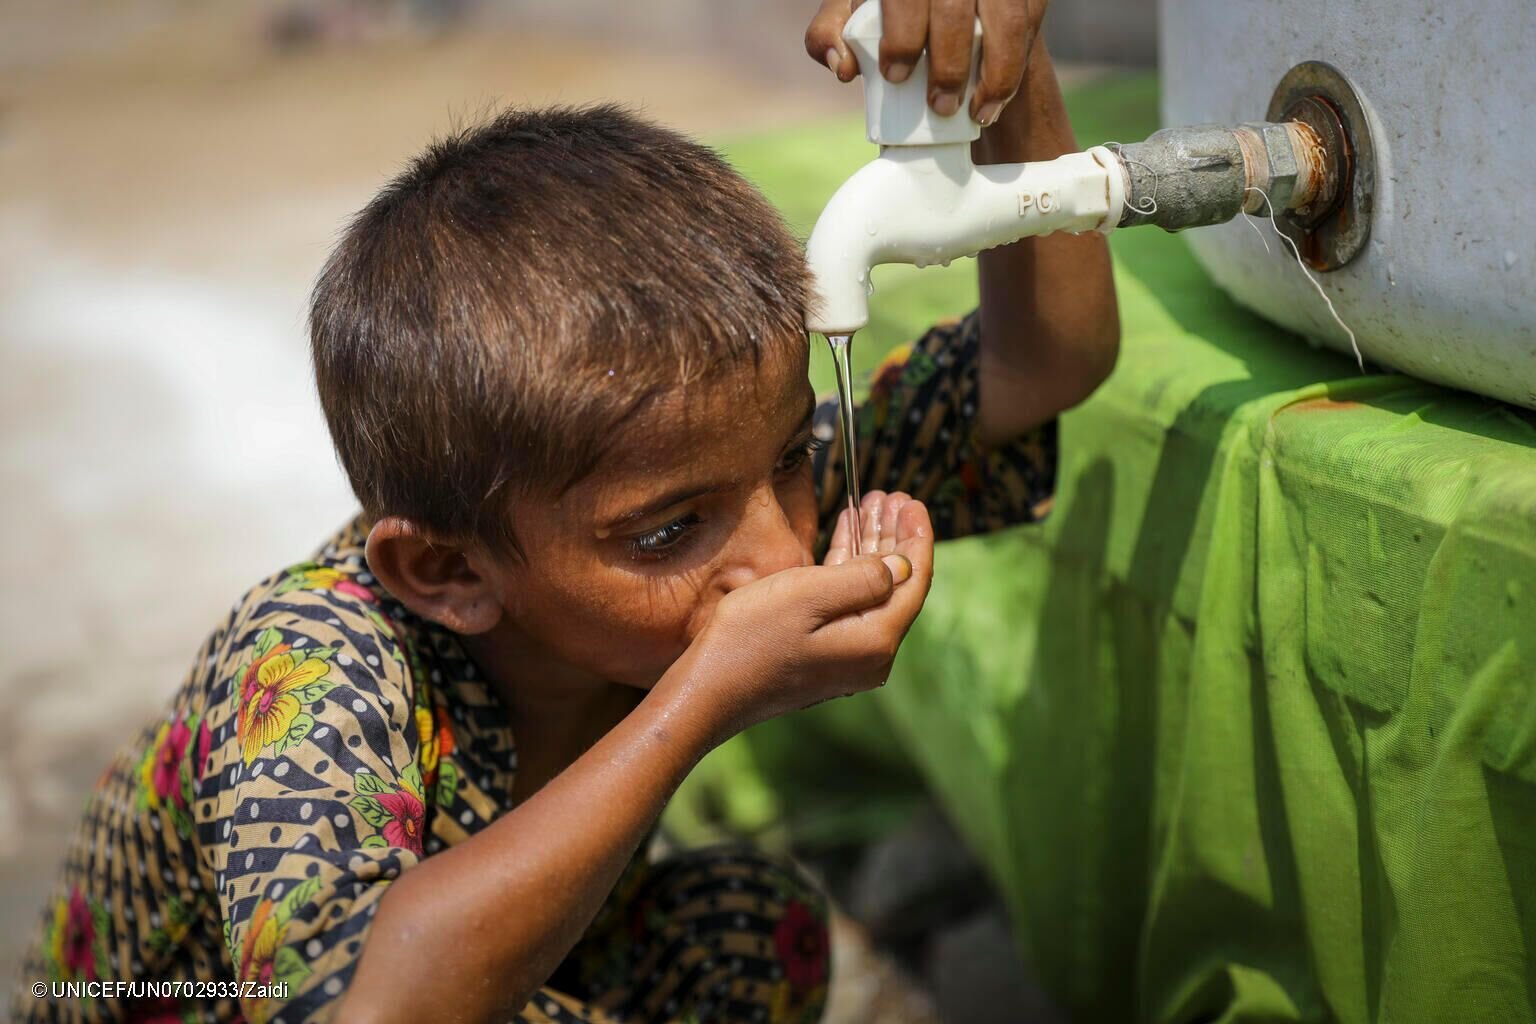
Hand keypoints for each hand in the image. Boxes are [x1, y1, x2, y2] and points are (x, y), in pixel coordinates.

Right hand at [673, 491, 932, 741]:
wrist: (708, 690)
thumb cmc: (751, 639)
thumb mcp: (807, 595)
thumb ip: (863, 578)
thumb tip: (901, 567)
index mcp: (875, 640)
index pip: (914, 581)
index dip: (917, 537)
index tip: (915, 502)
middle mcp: (870, 654)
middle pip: (896, 585)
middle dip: (895, 537)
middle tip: (896, 497)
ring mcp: (846, 656)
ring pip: (871, 591)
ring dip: (872, 547)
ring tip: (872, 506)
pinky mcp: (823, 653)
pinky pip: (847, 603)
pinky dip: (848, 568)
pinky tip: (846, 539)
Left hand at [805, 0, 1048, 124]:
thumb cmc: (887, 4)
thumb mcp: (852, 8)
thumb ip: (831, 29)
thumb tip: (840, 66)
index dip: (902, 34)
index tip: (895, 75)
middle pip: (955, 7)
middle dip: (949, 62)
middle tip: (939, 106)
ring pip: (1006, 17)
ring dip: (997, 71)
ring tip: (980, 114)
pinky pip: (1028, 23)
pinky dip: (1016, 65)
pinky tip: (999, 99)